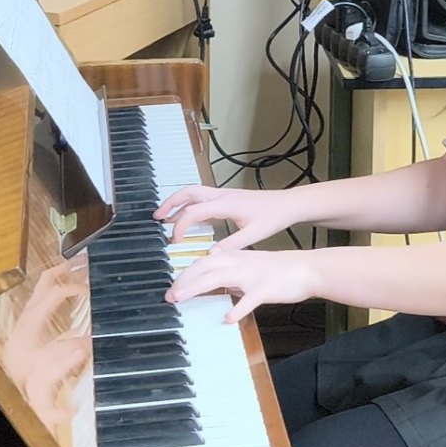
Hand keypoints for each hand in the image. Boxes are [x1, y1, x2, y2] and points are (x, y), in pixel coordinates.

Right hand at [154, 185, 297, 247]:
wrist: (288, 204)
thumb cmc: (274, 216)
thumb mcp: (254, 234)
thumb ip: (231, 244)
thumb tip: (211, 254)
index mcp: (226, 204)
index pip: (193, 212)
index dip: (180, 225)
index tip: (174, 240)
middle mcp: (222, 195)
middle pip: (188, 193)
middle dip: (170, 203)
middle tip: (157, 216)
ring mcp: (225, 194)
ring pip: (194, 192)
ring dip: (179, 201)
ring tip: (166, 215)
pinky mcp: (229, 198)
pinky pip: (204, 197)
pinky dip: (191, 204)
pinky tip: (190, 217)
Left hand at [166, 247, 318, 323]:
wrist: (307, 268)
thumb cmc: (281, 270)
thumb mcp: (251, 266)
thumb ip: (232, 274)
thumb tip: (215, 283)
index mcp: (236, 258)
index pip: (203, 262)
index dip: (185, 274)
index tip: (173, 287)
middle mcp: (240, 263)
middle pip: (204, 267)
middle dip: (183, 280)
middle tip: (170, 295)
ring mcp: (252, 275)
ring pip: (219, 278)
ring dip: (197, 288)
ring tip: (182, 298)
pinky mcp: (266, 289)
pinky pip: (249, 300)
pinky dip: (238, 309)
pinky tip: (228, 319)